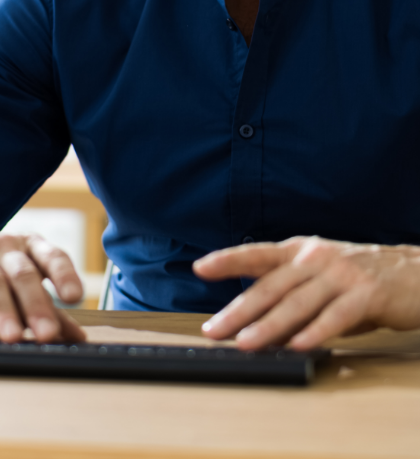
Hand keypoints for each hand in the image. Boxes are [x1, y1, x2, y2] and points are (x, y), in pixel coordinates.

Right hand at [0, 232, 86, 343]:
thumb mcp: (18, 288)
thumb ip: (48, 309)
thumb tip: (78, 337)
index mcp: (26, 247)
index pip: (51, 255)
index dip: (64, 274)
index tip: (74, 298)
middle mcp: (1, 247)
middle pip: (22, 272)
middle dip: (35, 304)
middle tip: (47, 333)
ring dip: (2, 310)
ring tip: (12, 337)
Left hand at [194, 237, 419, 349]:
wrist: (416, 273)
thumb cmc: (361, 279)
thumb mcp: (319, 280)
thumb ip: (289, 299)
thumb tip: (256, 327)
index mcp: (299, 251)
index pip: (257, 254)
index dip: (228, 260)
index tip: (200, 268)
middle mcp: (316, 258)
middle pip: (270, 286)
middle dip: (238, 311)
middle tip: (215, 330)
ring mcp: (341, 274)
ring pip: (297, 303)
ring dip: (268, 326)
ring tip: (246, 343)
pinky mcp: (367, 293)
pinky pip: (336, 316)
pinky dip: (315, 331)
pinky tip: (298, 345)